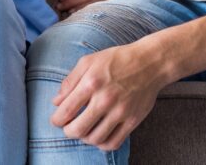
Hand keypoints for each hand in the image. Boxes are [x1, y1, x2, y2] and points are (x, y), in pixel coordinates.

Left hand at [50, 43, 166, 151]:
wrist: (149, 63)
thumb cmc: (116, 60)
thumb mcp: (88, 61)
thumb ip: (69, 81)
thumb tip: (56, 102)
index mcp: (91, 83)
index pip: (66, 111)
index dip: (56, 120)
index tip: (56, 120)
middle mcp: (105, 100)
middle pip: (78, 129)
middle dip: (68, 132)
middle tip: (68, 127)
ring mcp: (120, 112)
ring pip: (95, 139)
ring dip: (85, 138)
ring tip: (84, 130)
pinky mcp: (133, 121)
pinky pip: (114, 143)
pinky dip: (102, 144)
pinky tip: (99, 135)